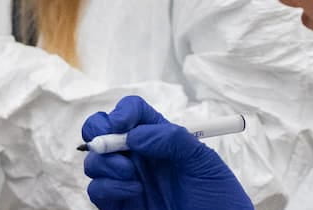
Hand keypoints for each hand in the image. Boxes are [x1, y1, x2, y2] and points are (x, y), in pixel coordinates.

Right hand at [80, 96, 250, 209]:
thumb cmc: (217, 198)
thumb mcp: (204, 162)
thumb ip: (173, 139)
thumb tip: (134, 135)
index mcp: (160, 139)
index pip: (133, 112)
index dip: (123, 112)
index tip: (121, 124)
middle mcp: (139, 156)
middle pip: (102, 130)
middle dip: (98, 131)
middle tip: (105, 142)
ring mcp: (126, 179)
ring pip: (94, 160)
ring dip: (105, 162)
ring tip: (129, 173)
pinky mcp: (118, 204)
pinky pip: (96, 189)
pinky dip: (108, 187)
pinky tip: (133, 192)